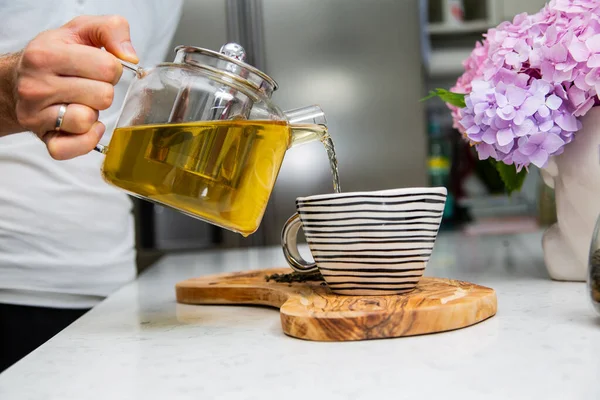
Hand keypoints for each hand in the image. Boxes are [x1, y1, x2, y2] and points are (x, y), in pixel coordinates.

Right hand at [12, 15, 138, 159]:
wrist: (21, 80)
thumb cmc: (57, 55)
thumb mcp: (81, 30)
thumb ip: (111, 30)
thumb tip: (130, 56)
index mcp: (46, 54)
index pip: (108, 67)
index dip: (112, 68)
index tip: (98, 67)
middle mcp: (36, 85)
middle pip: (103, 96)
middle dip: (104, 91)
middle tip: (88, 85)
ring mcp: (36, 114)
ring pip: (88, 121)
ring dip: (93, 113)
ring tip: (81, 102)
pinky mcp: (43, 137)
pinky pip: (74, 148)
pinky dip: (87, 139)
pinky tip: (86, 125)